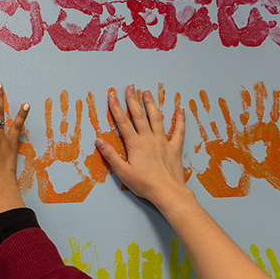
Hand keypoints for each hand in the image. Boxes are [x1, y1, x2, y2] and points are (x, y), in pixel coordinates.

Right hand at [94, 84, 186, 207]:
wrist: (168, 192)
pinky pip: (178, 131)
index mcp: (135, 144)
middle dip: (133, 99)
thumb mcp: (122, 172)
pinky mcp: (174, 148)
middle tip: (130, 86)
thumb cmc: (144, 184)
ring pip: (156, 118)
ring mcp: (163, 142)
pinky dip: (180, 120)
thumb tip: (99, 141)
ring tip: (147, 92)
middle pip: (139, 115)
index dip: (116, 107)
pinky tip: (181, 110)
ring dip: (151, 104)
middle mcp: (149, 139)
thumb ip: (110, 155)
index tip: (112, 95)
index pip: (123, 122)